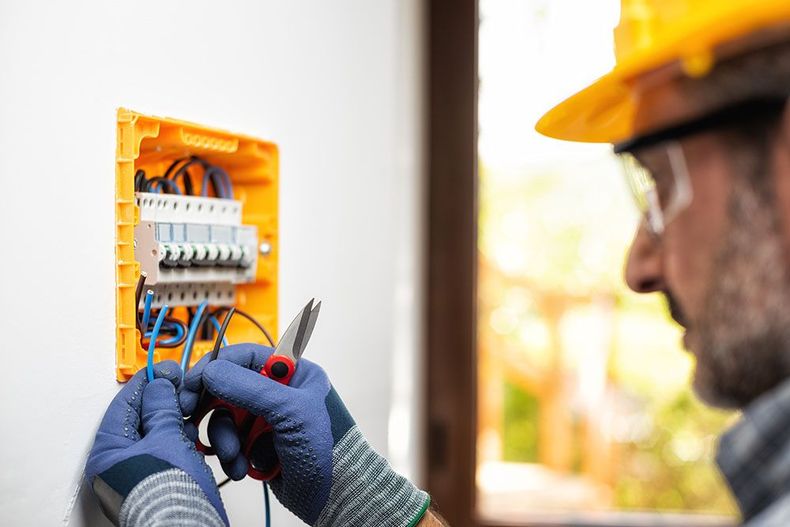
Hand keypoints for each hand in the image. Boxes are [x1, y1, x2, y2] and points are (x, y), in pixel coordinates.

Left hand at [86, 361, 226, 525]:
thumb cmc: (168, 497)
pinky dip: (182, 443)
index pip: (124, 403)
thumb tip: (158, 385)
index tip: (166, 369)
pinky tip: (194, 440)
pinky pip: (169, 453)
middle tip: (183, 391)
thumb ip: (161, 407)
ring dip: (177, 424)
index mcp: (107, 453)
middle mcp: (118, 465)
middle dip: (166, 404)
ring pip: (158, 436)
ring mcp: (139, 475)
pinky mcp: (160, 483)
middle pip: (142, 419)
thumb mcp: (166, 439)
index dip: (148, 381)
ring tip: (192, 419)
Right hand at [180, 343, 428, 526]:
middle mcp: (276, 390)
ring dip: (223, 438)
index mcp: (292, 372)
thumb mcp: (289, 412)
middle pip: (227, 386)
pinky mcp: (255, 442)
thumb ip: (250, 388)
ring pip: (223, 416)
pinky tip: (241, 467)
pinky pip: (228, 440)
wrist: (330, 496)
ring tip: (235, 456)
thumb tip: (211, 370)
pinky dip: (229, 454)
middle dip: (212, 407)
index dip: (215, 366)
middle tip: (190, 416)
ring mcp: (264, 417)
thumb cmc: (324, 450)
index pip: (245, 356)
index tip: (192, 384)